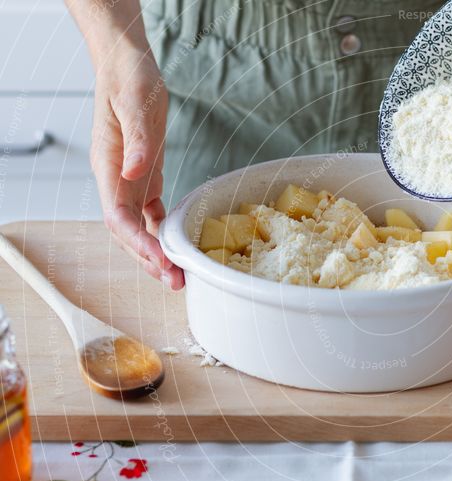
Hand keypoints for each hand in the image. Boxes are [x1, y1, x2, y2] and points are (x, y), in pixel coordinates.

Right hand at [90, 45, 183, 289]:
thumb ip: (135, 141)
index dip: (138, 243)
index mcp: (108, 168)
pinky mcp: (144, 175)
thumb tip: (132, 172)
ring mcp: (128, 179)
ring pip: (139, 227)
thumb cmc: (128, 79)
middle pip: (128, 232)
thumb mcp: (135, 104)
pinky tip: (177, 244)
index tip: (160, 260)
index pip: (118, 218)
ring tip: (179, 274)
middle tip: (176, 281)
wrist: (128, 64)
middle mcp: (115, 179)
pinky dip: (163, 231)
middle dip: (150, 259)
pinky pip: (151, 212)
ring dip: (157, 251)